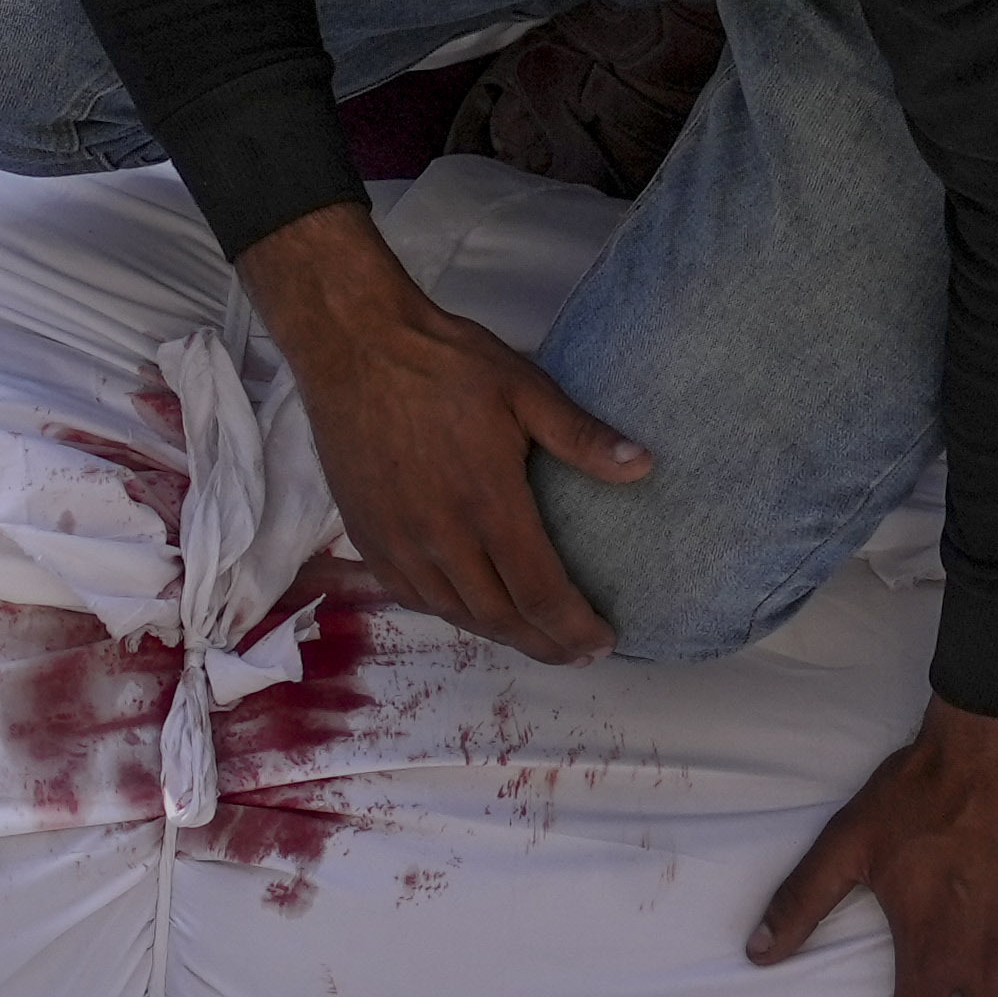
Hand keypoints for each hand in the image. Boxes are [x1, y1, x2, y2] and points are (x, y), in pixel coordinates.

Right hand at [240, 208, 637, 656]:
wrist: (353, 345)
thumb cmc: (443, 362)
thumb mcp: (524, 387)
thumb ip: (581, 436)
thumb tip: (644, 465)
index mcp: (488, 503)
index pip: (540, 595)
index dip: (575, 629)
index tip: (604, 639)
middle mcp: (440, 536)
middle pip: (501, 619)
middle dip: (546, 644)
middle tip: (579, 650)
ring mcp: (397, 542)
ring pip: (456, 614)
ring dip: (501, 633)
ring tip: (535, 636)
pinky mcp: (367, 538)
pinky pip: (413, 598)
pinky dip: (452, 613)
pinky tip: (474, 610)